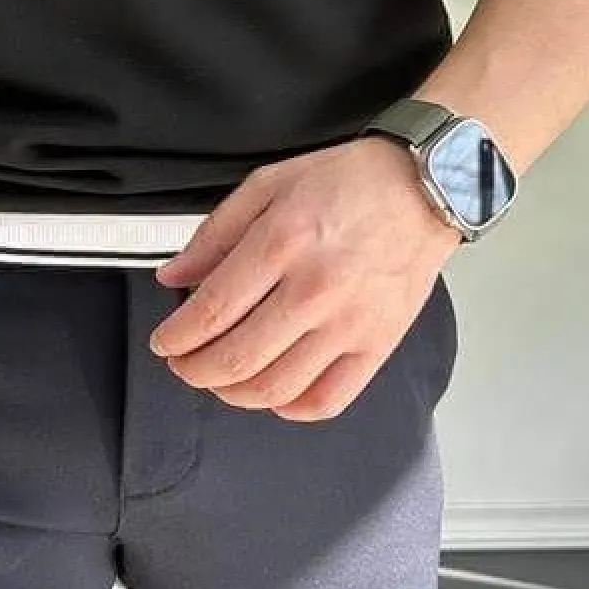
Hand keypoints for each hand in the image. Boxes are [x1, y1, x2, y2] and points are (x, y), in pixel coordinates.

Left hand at [148, 139, 461, 419]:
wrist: (425, 187)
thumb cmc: (349, 181)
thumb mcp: (268, 184)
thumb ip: (215, 234)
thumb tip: (174, 277)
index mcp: (282, 242)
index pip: (211, 312)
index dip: (175, 338)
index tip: (164, 343)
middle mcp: (315, 288)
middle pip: (236, 358)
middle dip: (194, 371)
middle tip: (183, 365)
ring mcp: (350, 322)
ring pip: (276, 388)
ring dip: (234, 394)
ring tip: (221, 379)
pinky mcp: (378, 344)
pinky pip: (328, 400)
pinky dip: (291, 408)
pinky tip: (274, 393)